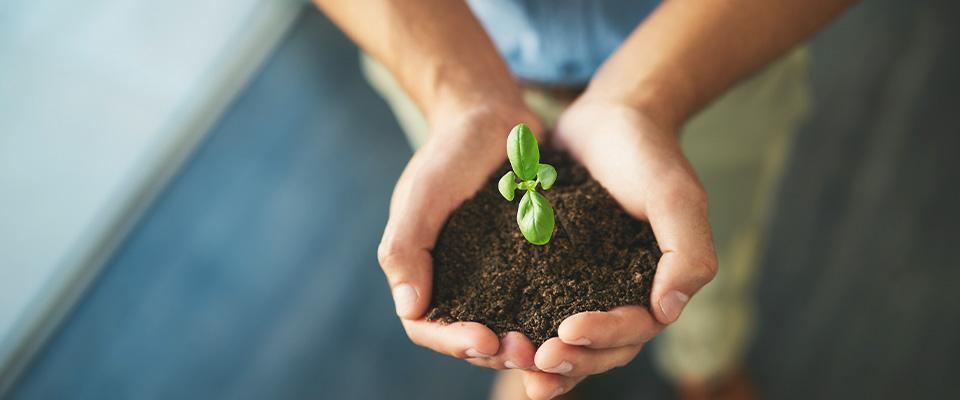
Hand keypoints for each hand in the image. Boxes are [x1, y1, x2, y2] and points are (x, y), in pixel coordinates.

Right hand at [378, 104, 542, 369]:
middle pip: (472, 338)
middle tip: (530, 352)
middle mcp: (459, 283)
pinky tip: (582, 319)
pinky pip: (543, 300)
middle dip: (499, 352)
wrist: (493, 118)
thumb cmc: (449, 152)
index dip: (453, 342)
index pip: (428, 327)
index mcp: (423, 274)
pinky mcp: (532, 264)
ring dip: (531, 343)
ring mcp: (496, 277)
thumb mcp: (422, 194)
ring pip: (510, 327)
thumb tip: (410, 308)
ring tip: (556, 343)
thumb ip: (406, 248)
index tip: (485, 338)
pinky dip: (557, 316)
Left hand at [516, 97, 717, 398]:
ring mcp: (585, 285)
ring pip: (567, 339)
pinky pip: (537, 308)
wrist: (610, 115)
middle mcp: (621, 294)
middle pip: (599, 349)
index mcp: (657, 288)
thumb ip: (685, 252)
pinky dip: (521, 327)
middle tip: (535, 361)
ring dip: (543, 359)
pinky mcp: (552, 270)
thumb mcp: (674, 195)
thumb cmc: (647, 153)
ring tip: (512, 359)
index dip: (602, 338)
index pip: (633, 330)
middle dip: (569, 361)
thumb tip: (667, 312)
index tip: (567, 330)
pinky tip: (493, 337)